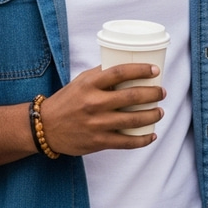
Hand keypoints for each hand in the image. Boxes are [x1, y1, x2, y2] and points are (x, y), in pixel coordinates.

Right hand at [40, 63, 165, 155]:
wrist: (45, 127)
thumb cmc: (67, 100)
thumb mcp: (82, 80)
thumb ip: (102, 74)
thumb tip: (127, 65)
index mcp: (91, 84)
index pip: (120, 72)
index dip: (141, 70)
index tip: (155, 70)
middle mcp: (94, 103)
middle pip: (132, 96)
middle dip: (153, 94)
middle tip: (162, 92)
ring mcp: (97, 124)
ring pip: (133, 119)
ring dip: (152, 115)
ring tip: (160, 111)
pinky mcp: (98, 142)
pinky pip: (126, 142)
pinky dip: (142, 140)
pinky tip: (151, 135)